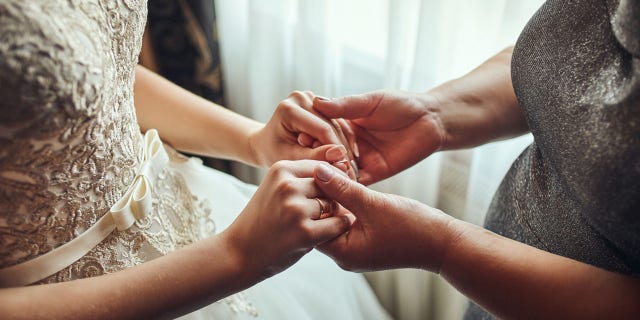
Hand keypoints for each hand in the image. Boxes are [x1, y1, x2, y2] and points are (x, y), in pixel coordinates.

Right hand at [223, 160, 354, 279]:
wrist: (238, 253)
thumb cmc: (262, 220)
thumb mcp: (276, 188)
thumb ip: (303, 178)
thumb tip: (342, 169)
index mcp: (281, 169)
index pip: (321, 167)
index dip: (328, 182)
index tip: (322, 196)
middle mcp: (288, 186)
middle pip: (329, 186)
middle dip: (328, 199)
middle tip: (313, 215)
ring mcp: (296, 209)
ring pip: (333, 205)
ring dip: (330, 216)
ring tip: (309, 225)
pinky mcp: (305, 233)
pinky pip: (337, 225)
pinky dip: (336, 230)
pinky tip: (321, 235)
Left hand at [248, 91, 348, 166]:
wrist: (266, 141)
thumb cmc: (273, 152)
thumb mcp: (290, 158)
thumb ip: (313, 157)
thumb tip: (340, 155)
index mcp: (289, 109)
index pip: (322, 130)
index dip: (337, 152)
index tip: (347, 171)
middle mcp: (301, 97)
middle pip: (331, 125)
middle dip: (342, 150)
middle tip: (353, 173)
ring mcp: (311, 97)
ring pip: (337, 124)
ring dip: (346, 145)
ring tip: (352, 168)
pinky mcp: (319, 102)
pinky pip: (336, 122)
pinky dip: (342, 139)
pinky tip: (348, 156)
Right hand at [310, 90, 444, 184]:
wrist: (432, 120)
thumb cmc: (402, 104)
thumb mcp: (370, 102)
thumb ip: (345, 106)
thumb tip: (316, 102)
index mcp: (344, 124)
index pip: (320, 133)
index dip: (310, 136)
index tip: (299, 138)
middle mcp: (349, 144)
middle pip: (326, 154)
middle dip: (317, 158)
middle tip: (307, 162)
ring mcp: (361, 160)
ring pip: (339, 170)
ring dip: (330, 173)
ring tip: (318, 176)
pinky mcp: (374, 174)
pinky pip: (356, 183)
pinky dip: (347, 185)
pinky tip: (337, 186)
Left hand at [313, 163, 453, 272]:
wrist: (444, 243)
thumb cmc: (413, 227)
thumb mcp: (373, 204)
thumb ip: (343, 188)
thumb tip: (317, 171)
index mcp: (342, 253)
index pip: (310, 225)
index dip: (308, 199)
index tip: (310, 174)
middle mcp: (345, 254)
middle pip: (320, 221)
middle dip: (320, 196)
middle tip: (319, 169)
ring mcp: (356, 247)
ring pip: (335, 217)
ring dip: (334, 196)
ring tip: (333, 171)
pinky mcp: (366, 239)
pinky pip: (348, 218)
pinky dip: (346, 202)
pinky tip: (347, 181)